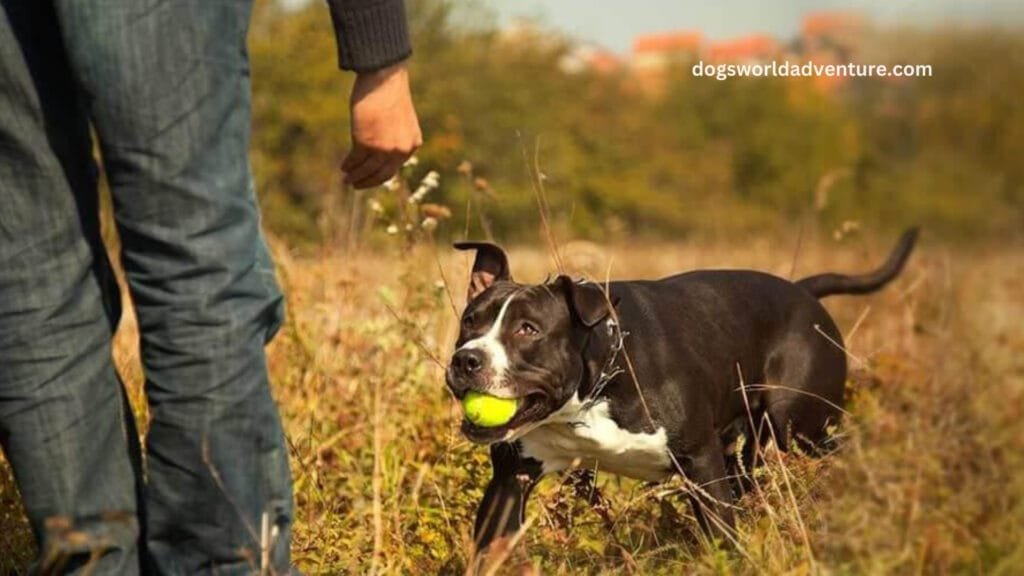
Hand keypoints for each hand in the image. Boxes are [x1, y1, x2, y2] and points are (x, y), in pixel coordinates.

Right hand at [342, 63, 421, 188]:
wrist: (384, 79)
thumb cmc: (390, 94)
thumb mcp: (399, 120)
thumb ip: (394, 136)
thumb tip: (379, 151)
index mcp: (412, 144)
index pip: (394, 167)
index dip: (379, 176)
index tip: (369, 178)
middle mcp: (400, 150)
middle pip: (382, 174)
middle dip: (367, 181)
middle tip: (355, 185)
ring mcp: (383, 148)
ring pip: (367, 170)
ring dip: (355, 176)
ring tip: (346, 179)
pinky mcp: (366, 143)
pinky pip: (355, 160)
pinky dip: (348, 165)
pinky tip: (343, 167)